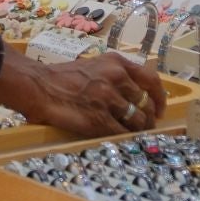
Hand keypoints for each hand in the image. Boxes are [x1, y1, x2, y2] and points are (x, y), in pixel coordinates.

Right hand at [0, 52, 166, 137]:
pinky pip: (122, 132)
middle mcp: (116, 78)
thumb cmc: (66, 77)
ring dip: (137, 130)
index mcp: (117, 63)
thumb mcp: (96, 65)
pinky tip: (120, 138)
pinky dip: (124, 138)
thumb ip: (117, 74)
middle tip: (145, 126)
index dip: (159, 98)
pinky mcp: (99, 119)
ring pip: (137, 120)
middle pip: (146, 103)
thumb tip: (137, 94)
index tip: (159, 109)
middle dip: (149, 118)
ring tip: (132, 133)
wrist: (40, 86)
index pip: (151, 80)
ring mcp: (108, 99)